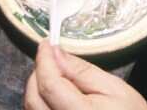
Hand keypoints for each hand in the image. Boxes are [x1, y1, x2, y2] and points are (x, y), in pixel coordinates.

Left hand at [24, 41, 146, 109]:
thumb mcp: (114, 89)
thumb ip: (82, 71)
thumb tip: (55, 52)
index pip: (49, 84)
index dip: (44, 59)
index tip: (46, 44)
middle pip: (33, 97)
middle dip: (39, 72)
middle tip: (53, 58)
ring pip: (31, 108)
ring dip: (38, 88)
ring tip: (59, 77)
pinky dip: (41, 103)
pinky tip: (57, 96)